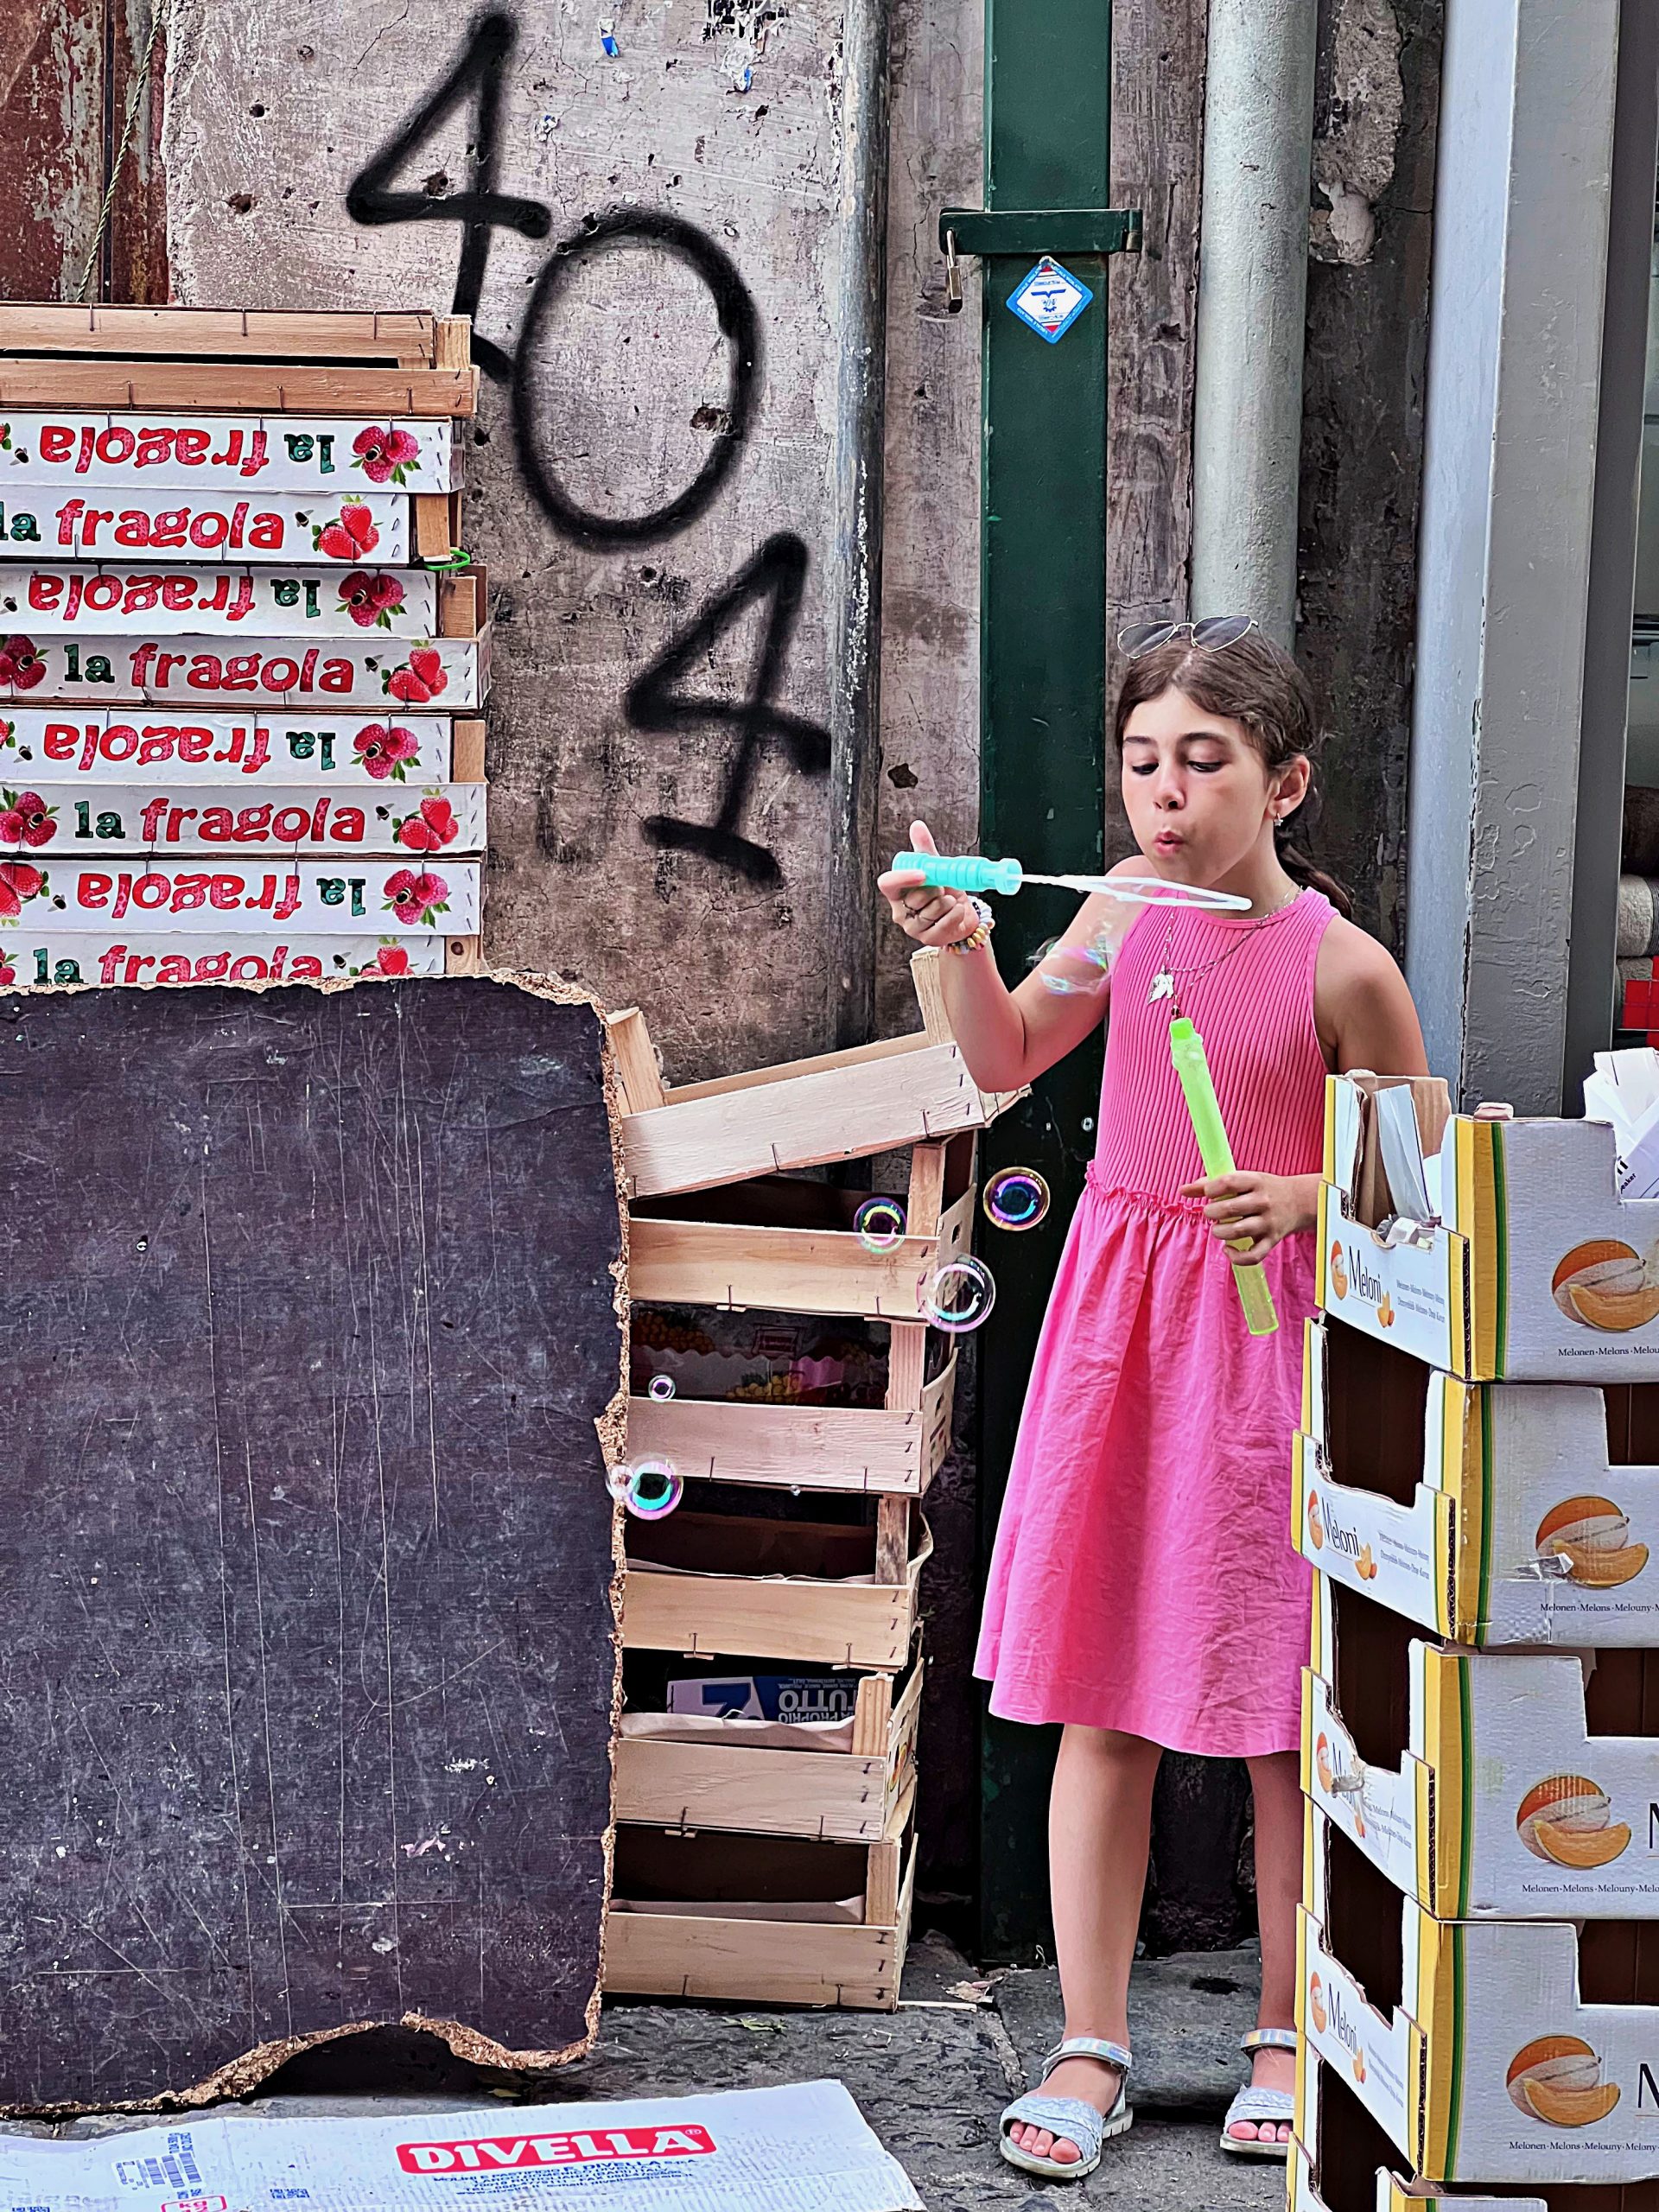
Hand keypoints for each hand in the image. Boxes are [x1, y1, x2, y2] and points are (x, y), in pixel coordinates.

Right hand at [877, 818, 980, 947]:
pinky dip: (956, 913)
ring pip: (933, 910)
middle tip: (942, 888)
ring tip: (949, 901)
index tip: (923, 873)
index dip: (903, 877)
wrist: (963, 915)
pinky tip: (956, 911)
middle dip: (935, 890)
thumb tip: (917, 826)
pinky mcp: (928, 940)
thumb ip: (925, 850)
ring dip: (948, 902)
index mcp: (897, 892)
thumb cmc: (945, 892)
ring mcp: (913, 928)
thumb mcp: (936, 869)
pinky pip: (945, 922)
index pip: (887, 884)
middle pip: (916, 897)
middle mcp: (901, 911)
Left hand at [1180, 1170, 1319, 1263]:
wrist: (1299, 1201)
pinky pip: (1253, 1256)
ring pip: (1237, 1231)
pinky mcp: (1272, 1241)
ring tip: (1218, 1229)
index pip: (1228, 1182)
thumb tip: (1182, 1190)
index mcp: (1255, 1181)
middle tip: (1211, 1213)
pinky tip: (1228, 1249)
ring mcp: (1268, 1223)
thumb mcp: (1243, 1180)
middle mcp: (1263, 1201)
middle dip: (1212, 1212)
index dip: (1211, 1189)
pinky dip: (1237, 1258)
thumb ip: (1211, 1184)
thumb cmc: (1263, 1189)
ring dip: (1220, 1232)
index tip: (1208, 1194)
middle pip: (1229, 1209)